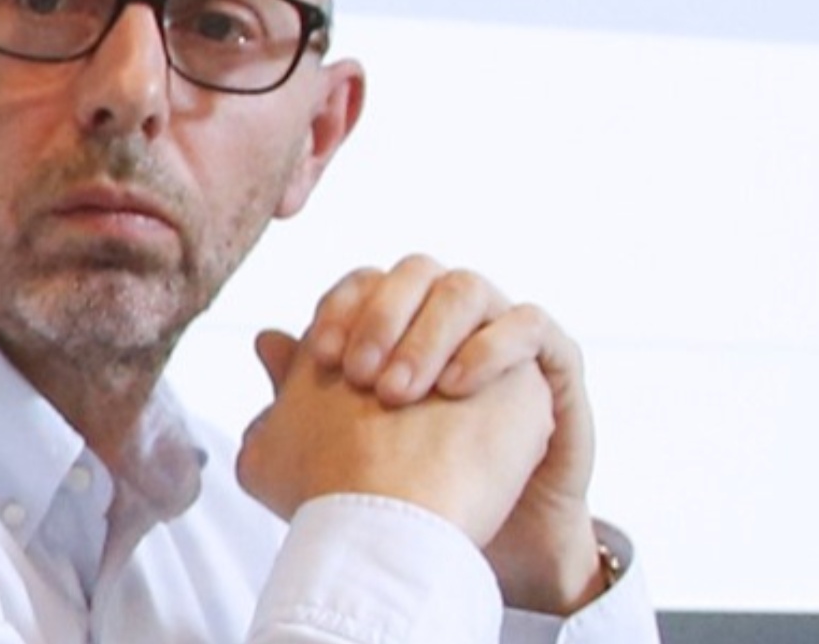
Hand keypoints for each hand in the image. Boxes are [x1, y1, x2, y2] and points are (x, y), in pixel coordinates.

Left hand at [295, 256, 607, 612]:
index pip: (367, 281)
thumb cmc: (397, 491)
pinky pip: (531, 324)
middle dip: (381, 315)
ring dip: (429, 333)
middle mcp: (449, 320)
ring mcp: (501, 334)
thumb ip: (300, 392)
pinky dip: (491, 346)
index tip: (319, 356)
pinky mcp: (552, 364)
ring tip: (399, 393)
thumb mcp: (333, 444)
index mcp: (400, 325)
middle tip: (357, 374)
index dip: (341, 307)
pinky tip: (453, 390)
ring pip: (468, 287)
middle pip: (415, 272)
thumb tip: (265, 340)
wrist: (468, 546)